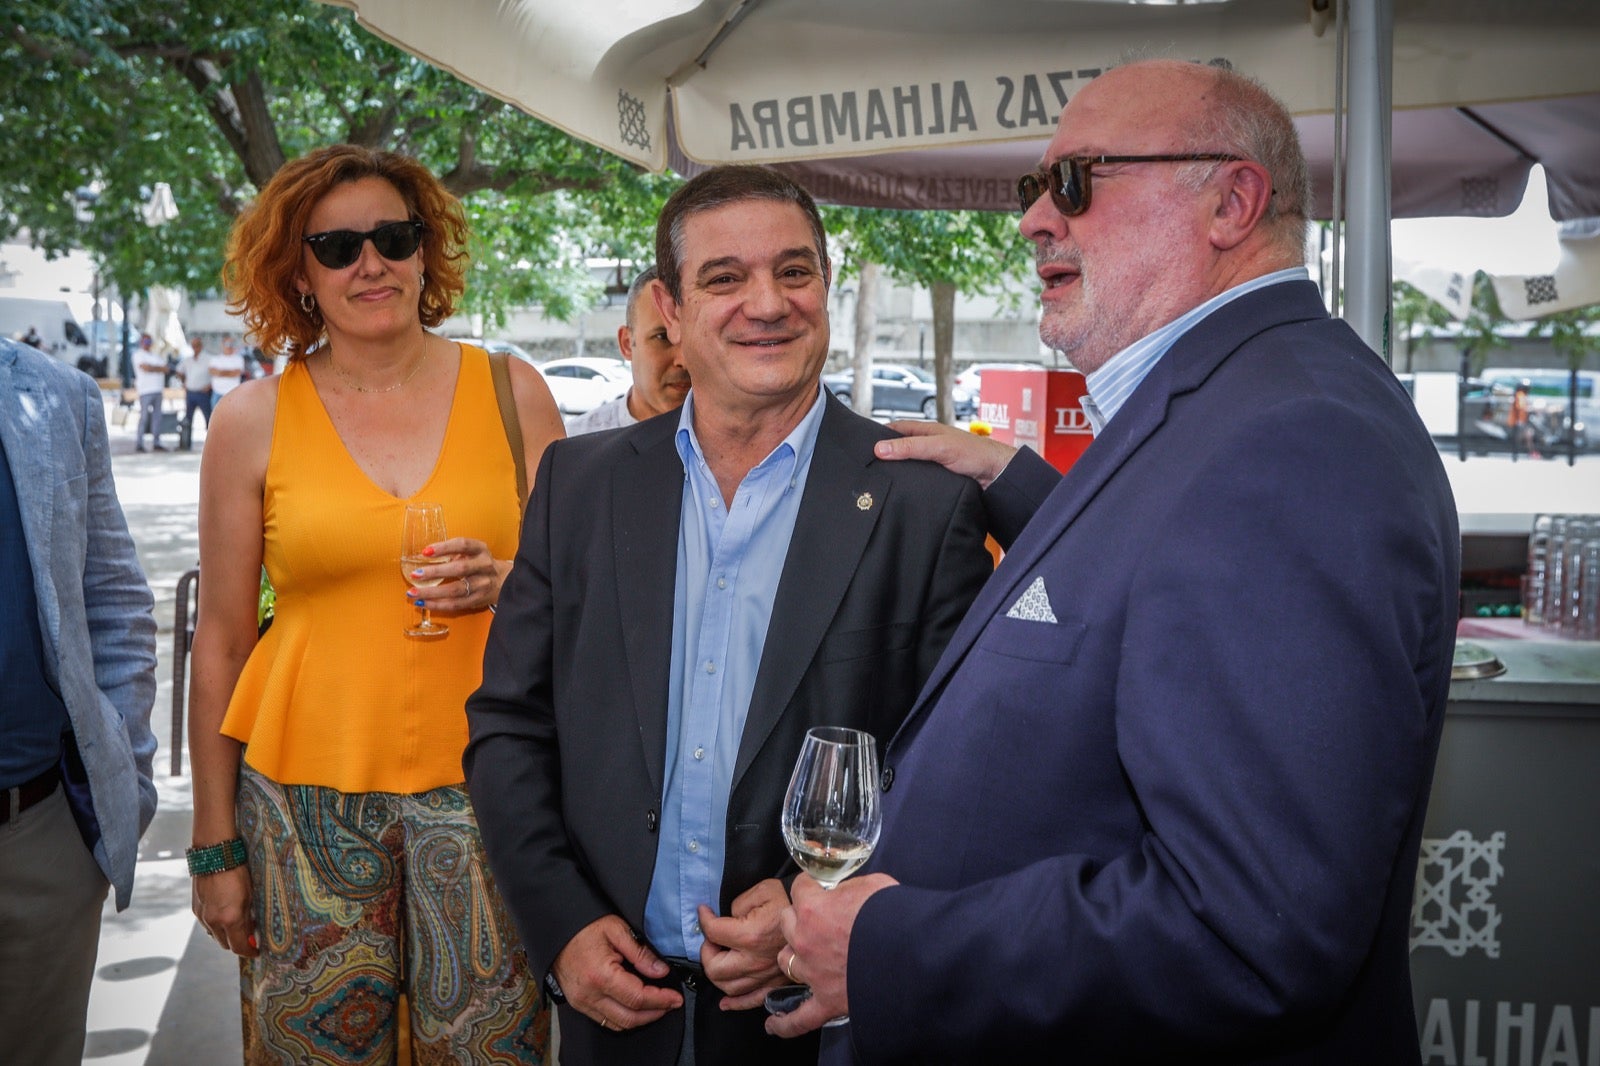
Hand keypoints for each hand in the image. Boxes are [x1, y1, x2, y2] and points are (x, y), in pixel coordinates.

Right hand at [192, 864, 258, 957]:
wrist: (215, 855)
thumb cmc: (238, 871)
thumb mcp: (251, 895)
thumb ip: (249, 916)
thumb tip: (252, 932)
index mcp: (231, 918)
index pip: (239, 946)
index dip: (249, 952)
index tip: (256, 951)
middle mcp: (214, 921)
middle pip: (226, 945)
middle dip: (238, 944)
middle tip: (250, 938)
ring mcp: (203, 916)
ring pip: (215, 936)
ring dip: (226, 935)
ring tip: (238, 925)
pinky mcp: (196, 909)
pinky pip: (207, 925)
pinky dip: (217, 925)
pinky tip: (225, 915)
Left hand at [406, 536, 511, 612]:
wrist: (505, 582)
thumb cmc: (480, 565)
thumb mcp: (473, 553)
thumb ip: (454, 553)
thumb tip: (425, 556)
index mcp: (480, 550)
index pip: (462, 545)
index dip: (443, 547)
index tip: (425, 552)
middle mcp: (484, 567)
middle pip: (459, 569)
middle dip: (435, 572)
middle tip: (415, 574)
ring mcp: (482, 585)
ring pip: (455, 590)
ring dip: (432, 592)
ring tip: (414, 593)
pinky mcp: (478, 601)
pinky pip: (456, 604)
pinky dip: (438, 605)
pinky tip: (424, 603)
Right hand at [552, 915, 682, 1031]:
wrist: (556, 932)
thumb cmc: (584, 927)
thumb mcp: (617, 929)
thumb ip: (641, 952)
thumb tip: (660, 971)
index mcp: (601, 975)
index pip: (638, 998)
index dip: (661, 1000)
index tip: (675, 998)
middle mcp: (590, 994)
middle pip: (630, 1017)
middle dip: (655, 1013)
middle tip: (670, 1004)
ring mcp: (582, 1002)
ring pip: (618, 1024)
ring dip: (641, 1019)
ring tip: (657, 1007)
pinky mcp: (579, 1004)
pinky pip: (605, 1021)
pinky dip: (624, 1019)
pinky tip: (636, 1008)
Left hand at [698, 878, 788, 1009]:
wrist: (818, 914)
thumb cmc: (790, 899)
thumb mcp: (762, 890)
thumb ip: (738, 904)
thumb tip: (727, 918)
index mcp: (750, 936)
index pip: (713, 932)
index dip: (703, 919)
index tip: (704, 912)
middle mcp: (755, 961)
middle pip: (715, 969)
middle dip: (707, 953)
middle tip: (711, 940)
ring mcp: (766, 975)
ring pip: (730, 987)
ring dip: (718, 975)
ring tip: (718, 960)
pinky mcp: (776, 983)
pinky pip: (752, 1000)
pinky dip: (737, 1004)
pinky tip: (726, 1003)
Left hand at [765, 872, 896, 1037]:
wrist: (914, 951)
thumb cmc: (895, 914)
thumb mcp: (872, 884)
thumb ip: (849, 887)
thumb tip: (845, 892)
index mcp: (814, 909)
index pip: (799, 887)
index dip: (810, 885)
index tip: (816, 886)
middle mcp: (806, 940)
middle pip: (786, 922)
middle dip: (799, 916)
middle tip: (817, 917)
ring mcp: (813, 973)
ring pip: (786, 961)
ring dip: (793, 954)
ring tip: (803, 953)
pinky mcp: (827, 1001)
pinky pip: (799, 1018)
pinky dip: (784, 1023)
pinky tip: (773, 1023)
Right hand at [875, 420, 1017, 489]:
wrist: (998, 475)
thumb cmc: (975, 453)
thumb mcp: (938, 447)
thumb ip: (910, 448)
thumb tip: (880, 449)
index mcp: (926, 431)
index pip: (895, 430)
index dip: (879, 436)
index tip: (862, 447)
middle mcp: (928, 446)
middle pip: (900, 449)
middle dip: (885, 456)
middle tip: (867, 468)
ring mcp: (932, 462)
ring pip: (908, 466)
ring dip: (897, 473)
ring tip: (879, 482)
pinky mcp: (938, 479)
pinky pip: (918, 480)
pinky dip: (908, 484)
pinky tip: (901, 491)